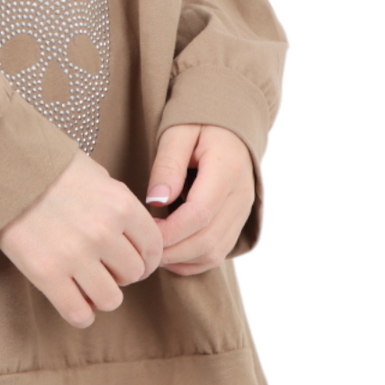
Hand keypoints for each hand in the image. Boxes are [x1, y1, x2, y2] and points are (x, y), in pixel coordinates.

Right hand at [0, 150, 162, 328]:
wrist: (0, 168)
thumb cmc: (47, 168)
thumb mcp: (95, 175)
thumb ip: (118, 205)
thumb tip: (135, 235)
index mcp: (120, 203)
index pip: (153, 247)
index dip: (146, 258)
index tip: (133, 260)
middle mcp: (103, 231)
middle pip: (134, 274)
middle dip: (121, 273)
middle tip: (103, 266)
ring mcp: (75, 255)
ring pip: (111, 298)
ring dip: (101, 294)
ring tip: (86, 282)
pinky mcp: (47, 274)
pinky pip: (79, 313)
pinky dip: (81, 313)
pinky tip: (73, 299)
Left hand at [145, 124, 254, 275]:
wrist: (229, 125)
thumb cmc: (199, 123)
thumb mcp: (178, 133)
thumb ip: (168, 164)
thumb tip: (156, 200)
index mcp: (227, 170)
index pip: (199, 214)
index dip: (170, 231)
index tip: (144, 232)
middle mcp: (241, 195)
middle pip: (207, 240)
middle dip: (171, 251)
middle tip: (142, 247)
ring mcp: (243, 211)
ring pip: (214, 252)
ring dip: (181, 259)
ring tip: (152, 251)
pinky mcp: (238, 221)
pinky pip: (218, 252)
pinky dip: (193, 260)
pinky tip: (169, 254)